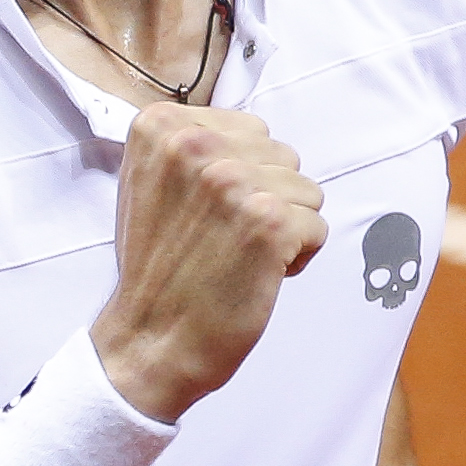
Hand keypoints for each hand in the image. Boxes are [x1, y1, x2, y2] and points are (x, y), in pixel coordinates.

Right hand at [89, 104, 326, 421]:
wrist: (148, 339)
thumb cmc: (156, 269)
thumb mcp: (150, 182)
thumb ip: (193, 148)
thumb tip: (251, 138)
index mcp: (162, 126)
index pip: (250, 130)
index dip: (241, 176)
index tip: (205, 212)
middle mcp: (196, 144)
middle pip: (281, 156)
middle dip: (266, 198)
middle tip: (222, 238)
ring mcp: (233, 181)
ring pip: (305, 191)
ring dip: (283, 228)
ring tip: (237, 255)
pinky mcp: (269, 221)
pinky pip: (316, 227)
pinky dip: (296, 258)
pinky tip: (256, 274)